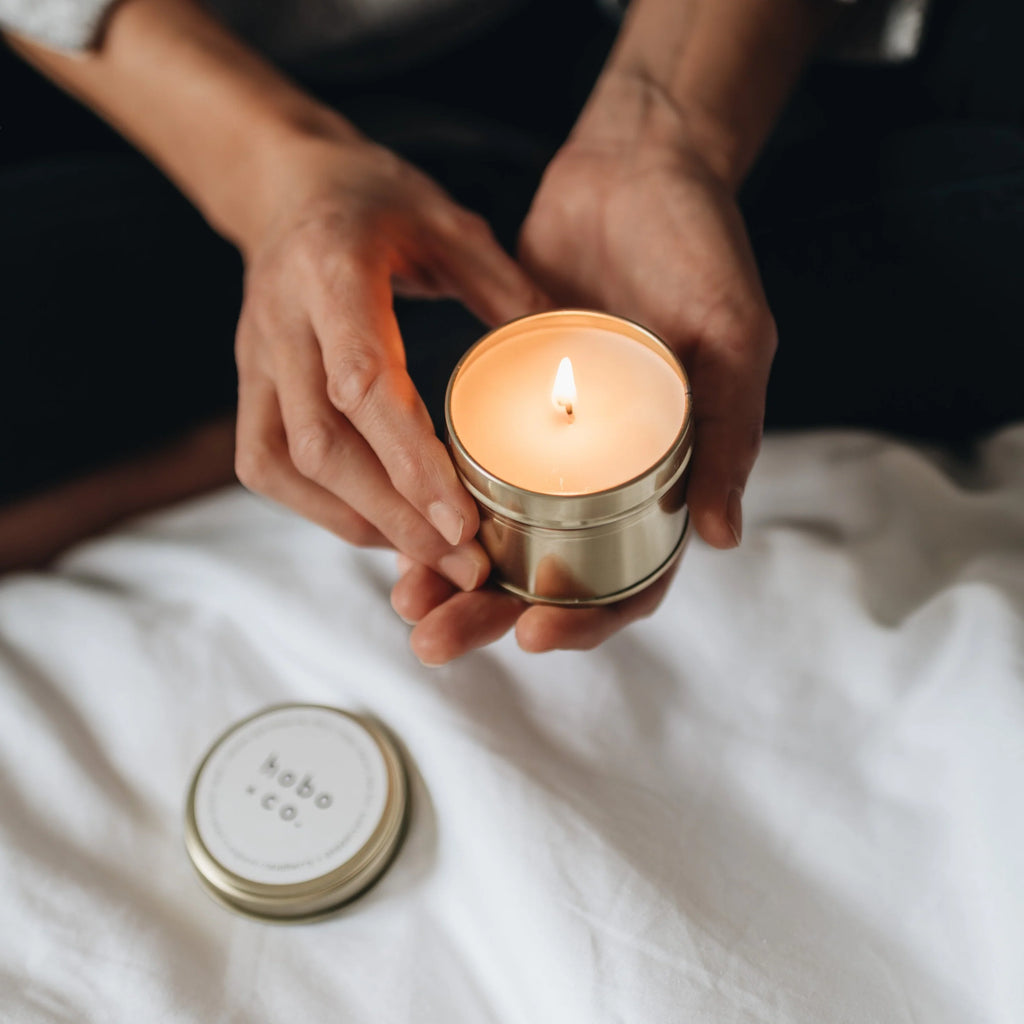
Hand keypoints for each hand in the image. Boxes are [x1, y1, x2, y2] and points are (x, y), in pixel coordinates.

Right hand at [232, 127, 546, 589]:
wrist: (283, 188)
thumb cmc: (373, 202)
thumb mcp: (447, 222)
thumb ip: (503, 288)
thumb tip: (568, 362)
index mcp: (332, 272)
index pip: (362, 382)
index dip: (409, 460)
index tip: (463, 521)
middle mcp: (280, 322)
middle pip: (323, 444)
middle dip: (396, 516)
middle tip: (466, 567)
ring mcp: (253, 358)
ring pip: (287, 464)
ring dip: (360, 521)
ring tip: (432, 559)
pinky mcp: (246, 384)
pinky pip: (265, 464)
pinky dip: (319, 509)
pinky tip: (373, 527)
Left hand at [397, 72, 775, 662]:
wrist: (634, 169)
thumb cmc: (700, 250)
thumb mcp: (730, 337)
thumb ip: (729, 430)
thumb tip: (721, 537)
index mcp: (667, 478)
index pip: (630, 578)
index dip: (586, 619)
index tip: (532, 632)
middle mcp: (606, 477)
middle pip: (549, 575)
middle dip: (490, 614)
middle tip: (433, 637)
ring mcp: (552, 446)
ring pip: (499, 536)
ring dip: (450, 575)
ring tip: (402, 600)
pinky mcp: (505, 405)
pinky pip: (467, 467)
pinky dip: (433, 503)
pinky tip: (392, 526)